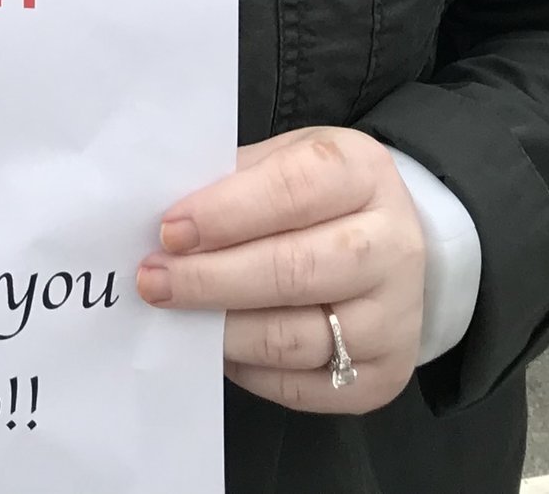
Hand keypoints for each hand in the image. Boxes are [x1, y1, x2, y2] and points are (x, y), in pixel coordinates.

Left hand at [135, 126, 425, 414]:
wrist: (392, 251)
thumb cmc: (320, 200)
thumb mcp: (287, 160)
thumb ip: (233, 182)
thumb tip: (164, 219)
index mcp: (364, 175)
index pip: (294, 190)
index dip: (226, 212)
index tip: (169, 231)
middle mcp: (393, 247)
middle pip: (295, 271)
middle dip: (211, 279)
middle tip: (153, 281)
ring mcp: (394, 319)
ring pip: (294, 338)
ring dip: (222, 330)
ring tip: (175, 316)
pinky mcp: (383, 376)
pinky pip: (300, 387)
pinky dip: (247, 370)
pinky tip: (216, 346)